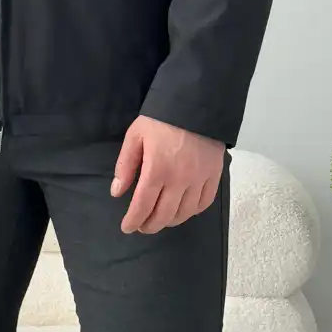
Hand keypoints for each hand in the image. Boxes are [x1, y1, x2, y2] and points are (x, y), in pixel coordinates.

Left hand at [111, 116, 224, 233]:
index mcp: (157, 169)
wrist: (195, 104)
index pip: (143, 205)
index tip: (127, 227)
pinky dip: (192, 212)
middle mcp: (179, 179)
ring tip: (160, 220)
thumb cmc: (160, 119)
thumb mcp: (136, 136)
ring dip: (170, 221)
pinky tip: (183, 210)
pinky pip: (204, 203)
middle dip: (150, 225)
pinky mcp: (214, 175)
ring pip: (184, 213)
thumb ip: (125, 165)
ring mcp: (199, 179)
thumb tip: (117, 192)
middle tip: (142, 226)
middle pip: (164, 214)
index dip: (134, 220)